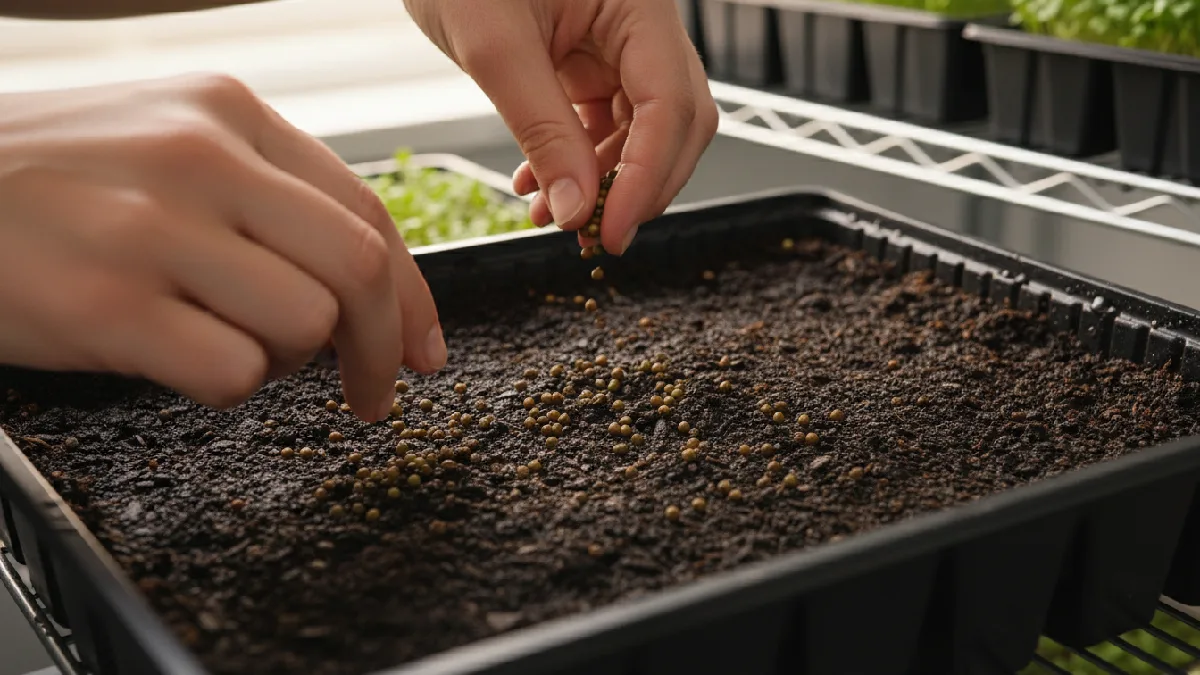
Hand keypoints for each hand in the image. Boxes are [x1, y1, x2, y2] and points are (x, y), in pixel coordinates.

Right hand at [0, 74, 443, 421]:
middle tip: (374, 392)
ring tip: (227, 346)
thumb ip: (268, 199)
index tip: (424, 349)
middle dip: (385, 348)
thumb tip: (375, 291)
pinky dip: (224, 387)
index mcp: (228, 113)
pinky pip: (233, 374)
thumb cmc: (51, 183)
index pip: (368, 211)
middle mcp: (199, 158)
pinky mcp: (106, 303)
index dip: (415, 296)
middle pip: (358, 270)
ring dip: (286, 362)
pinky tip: (176, 361)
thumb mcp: (167, 146)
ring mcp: (151, 229)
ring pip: (304, 324)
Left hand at [405, 0, 717, 254]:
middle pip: (678, 122)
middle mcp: (642, 25)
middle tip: (598, 237)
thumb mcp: (494, 46)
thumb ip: (542, 129)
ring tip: (554, 217)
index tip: (613, 231)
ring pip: (644, 131)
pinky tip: (542, 188)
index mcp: (639, 3)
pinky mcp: (591, 62)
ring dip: (606, 183)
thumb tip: (577, 208)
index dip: (649, 177)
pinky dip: (581, 163)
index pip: (672, 104)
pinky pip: (605, 124)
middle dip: (642, 187)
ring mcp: (620, 45)